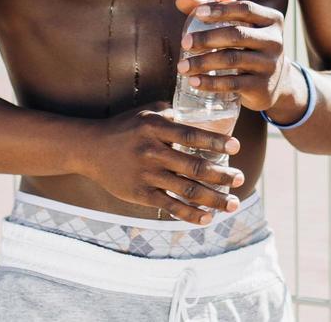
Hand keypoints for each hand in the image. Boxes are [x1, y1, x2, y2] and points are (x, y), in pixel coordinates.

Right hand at [75, 107, 244, 223]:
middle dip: (222, 175)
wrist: (90, 149)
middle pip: (194, 167)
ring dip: (213, 199)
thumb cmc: (125, 127)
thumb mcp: (147, 112)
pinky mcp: (140, 194)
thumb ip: (173, 113)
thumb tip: (201, 113)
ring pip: (187, 190)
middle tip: (241, 179)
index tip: (236, 147)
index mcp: (156, 128)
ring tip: (232, 204)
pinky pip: (170, 206)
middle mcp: (152, 152)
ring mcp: (146, 175)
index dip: (216, 141)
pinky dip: (190, 215)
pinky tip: (208, 218)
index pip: (191, 135)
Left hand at [175, 0, 294, 114]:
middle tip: (184, 43)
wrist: (276, 82)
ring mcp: (269, 65)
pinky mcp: (261, 87)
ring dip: (203, 62)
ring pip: (232, 59)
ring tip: (182, 67)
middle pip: (236, 35)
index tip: (198, 13)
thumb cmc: (250, 46)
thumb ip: (213, 11)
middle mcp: (274, 41)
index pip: (245, 9)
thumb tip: (181, 0)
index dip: (221, 9)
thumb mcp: (240, 26)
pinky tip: (194, 82)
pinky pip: (232, 83)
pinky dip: (211, 83)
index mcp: (271, 20)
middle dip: (207, 38)